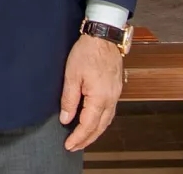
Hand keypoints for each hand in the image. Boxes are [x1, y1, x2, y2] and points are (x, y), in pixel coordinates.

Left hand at [59, 34, 123, 151]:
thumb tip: (65, 118)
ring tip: (84, 138)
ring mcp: (116, 94)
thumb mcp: (71, 75)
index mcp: (99, 97)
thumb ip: (69, 99)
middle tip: (74, 146)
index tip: (69, 145)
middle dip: (87, 139)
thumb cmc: (87, 52)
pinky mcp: (116, 88)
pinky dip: (102, 121)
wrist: (103, 36)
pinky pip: (110, 111)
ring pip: (107, 120)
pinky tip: (95, 121)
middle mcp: (111, 99)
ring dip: (95, 132)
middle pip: (100, 126)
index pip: (88, 125)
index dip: (78, 137)